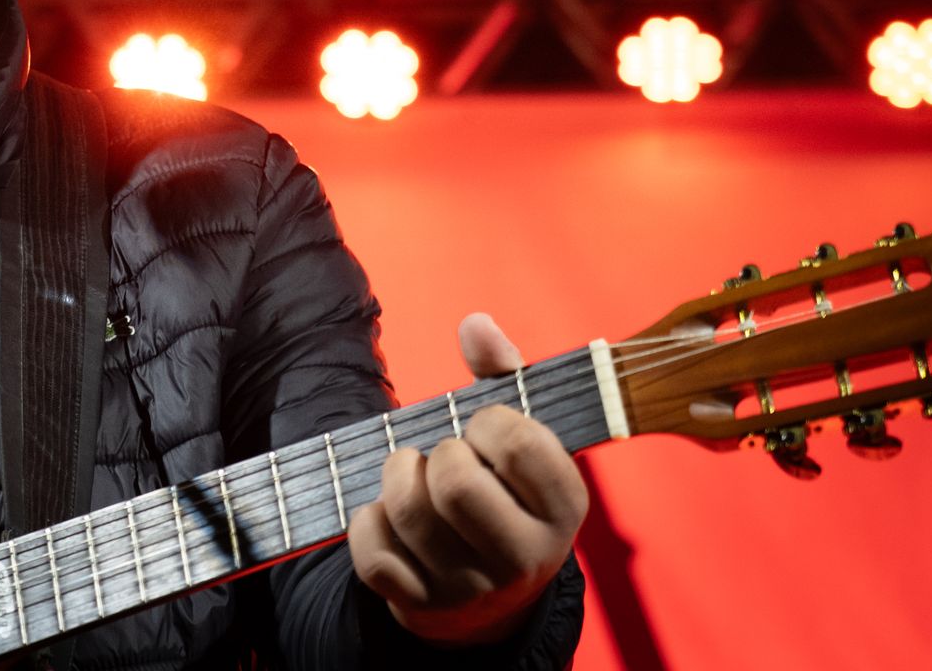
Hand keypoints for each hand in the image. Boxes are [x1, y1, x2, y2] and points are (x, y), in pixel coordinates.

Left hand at [347, 313, 587, 645]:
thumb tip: (476, 323)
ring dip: (396, 475)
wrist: (487, 600)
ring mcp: (472, 589)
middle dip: (438, 451)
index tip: (484, 430)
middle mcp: (526, 557)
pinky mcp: (421, 606)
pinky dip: (367, 520)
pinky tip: (387, 515)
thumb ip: (503, 374)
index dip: (488, 420)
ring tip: (411, 474)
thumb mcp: (519, 441)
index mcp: (564, 508)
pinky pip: (371, 551)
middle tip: (444, 456)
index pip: (519, 441)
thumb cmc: (502, 494)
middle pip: (455, 482)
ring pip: (407, 511)